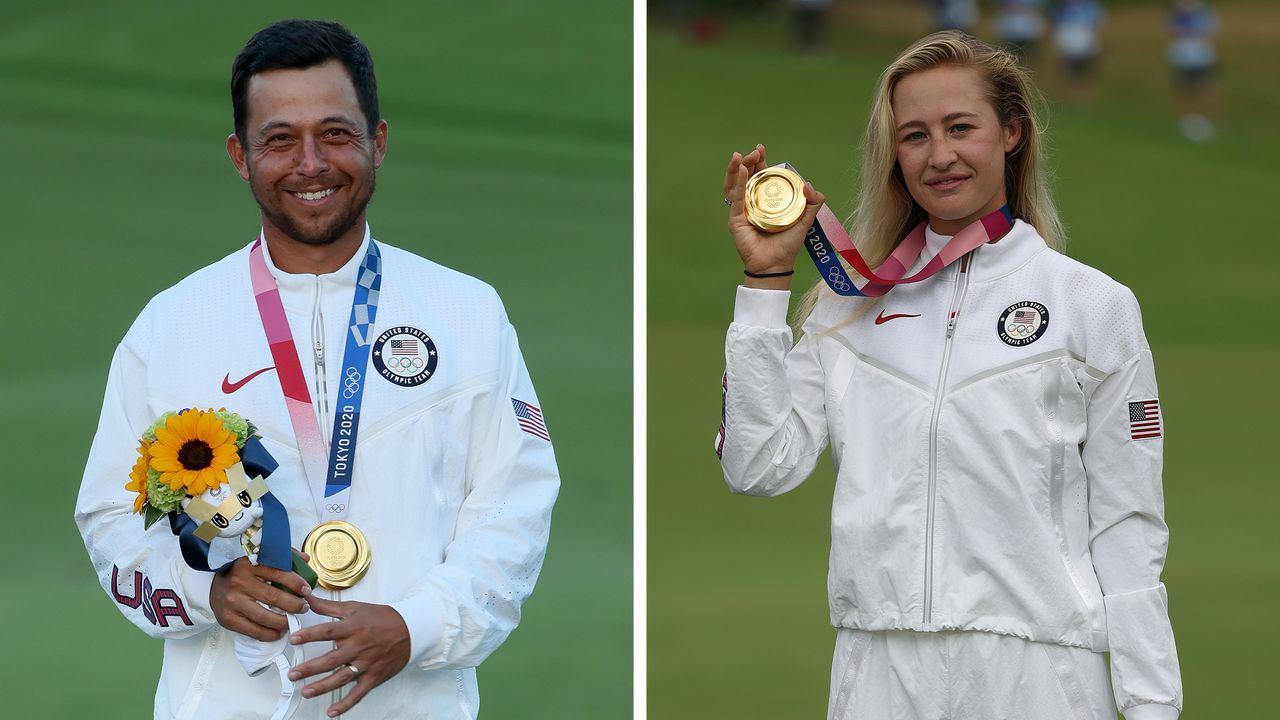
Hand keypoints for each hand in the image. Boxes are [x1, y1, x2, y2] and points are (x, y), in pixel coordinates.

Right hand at [210, 556, 311, 640]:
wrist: (212, 587)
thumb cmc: (241, 574)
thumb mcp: (258, 560)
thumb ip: (282, 558)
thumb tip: (305, 559)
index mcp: (249, 564)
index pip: (278, 572)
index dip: (296, 583)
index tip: (306, 590)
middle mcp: (239, 582)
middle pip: (273, 597)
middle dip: (294, 604)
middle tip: (304, 607)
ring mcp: (232, 602)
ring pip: (264, 616)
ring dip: (283, 622)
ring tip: (292, 621)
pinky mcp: (227, 619)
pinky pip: (252, 630)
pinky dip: (268, 634)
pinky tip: (278, 632)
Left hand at [287, 595, 410, 716]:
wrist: (411, 629)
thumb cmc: (382, 618)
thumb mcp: (355, 608)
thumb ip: (329, 607)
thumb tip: (307, 599)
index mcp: (353, 628)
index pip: (328, 631)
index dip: (310, 635)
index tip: (294, 639)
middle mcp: (358, 647)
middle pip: (331, 659)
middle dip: (310, 668)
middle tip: (293, 674)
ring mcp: (366, 664)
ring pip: (342, 677)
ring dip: (323, 686)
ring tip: (306, 692)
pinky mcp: (374, 677)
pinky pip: (359, 693)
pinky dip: (346, 704)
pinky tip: (332, 712)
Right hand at [724, 143, 825, 288]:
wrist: (776, 265)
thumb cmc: (788, 244)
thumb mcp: (805, 220)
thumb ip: (813, 202)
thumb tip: (809, 184)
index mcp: (765, 200)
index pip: (760, 176)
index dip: (759, 161)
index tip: (761, 148)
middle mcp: (752, 203)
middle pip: (746, 177)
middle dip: (749, 161)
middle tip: (755, 151)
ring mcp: (742, 211)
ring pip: (736, 185)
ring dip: (738, 169)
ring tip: (743, 157)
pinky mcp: (736, 220)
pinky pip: (736, 199)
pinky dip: (738, 185)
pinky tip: (743, 172)